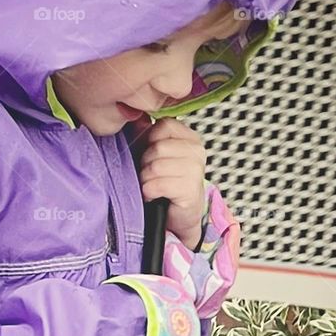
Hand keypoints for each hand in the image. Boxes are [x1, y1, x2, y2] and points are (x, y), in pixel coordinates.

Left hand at [134, 115, 205, 248]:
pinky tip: (155, 195)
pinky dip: (149, 192)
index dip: (150, 140)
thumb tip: (137, 119)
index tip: (152, 155)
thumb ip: (146, 134)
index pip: (164, 125)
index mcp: (191, 138)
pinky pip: (157, 185)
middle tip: (151, 176)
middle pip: (157, 147)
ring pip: (155, 167)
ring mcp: (196, 171)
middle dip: (146, 164)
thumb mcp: (154, 154)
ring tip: (153, 185)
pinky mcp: (190, 190)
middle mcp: (197, 152)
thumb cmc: (165, 183)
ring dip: (146, 180)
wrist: (177, 215)